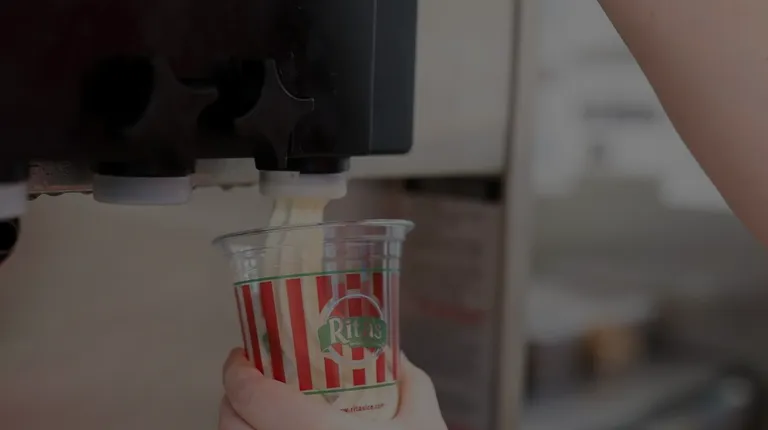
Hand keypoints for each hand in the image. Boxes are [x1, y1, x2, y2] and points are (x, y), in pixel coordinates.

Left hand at [219, 348, 447, 429]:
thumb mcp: (423, 428)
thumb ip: (412, 386)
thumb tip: (395, 359)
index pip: (251, 396)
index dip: (237, 371)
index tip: (243, 357)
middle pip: (230, 424)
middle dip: (234, 397)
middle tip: (251, 381)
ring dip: (239, 427)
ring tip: (259, 413)